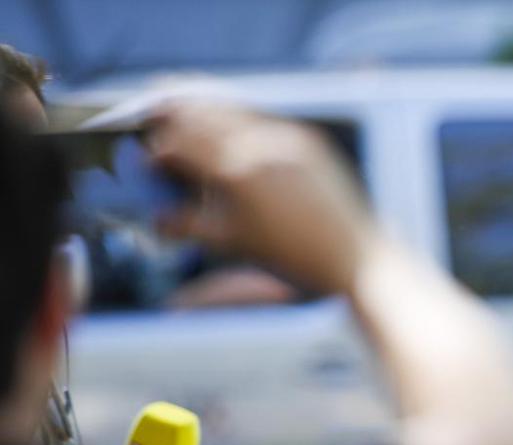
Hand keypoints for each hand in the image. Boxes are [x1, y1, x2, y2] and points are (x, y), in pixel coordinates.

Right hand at [146, 102, 377, 295]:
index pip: (181, 142)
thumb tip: (157, 218)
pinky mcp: (308, 140)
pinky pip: (264, 121)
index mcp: (235, 170)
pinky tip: (233, 133)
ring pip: (233, 111)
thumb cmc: (293, 256)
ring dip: (207, 112)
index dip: (160, 149)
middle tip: (155, 117)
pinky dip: (241, 123)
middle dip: (176, 116)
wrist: (354, 257)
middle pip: (202, 113)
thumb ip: (189, 225)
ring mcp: (286, 138)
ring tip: (188, 119)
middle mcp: (259, 145)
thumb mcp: (234, 242)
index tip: (150, 159)